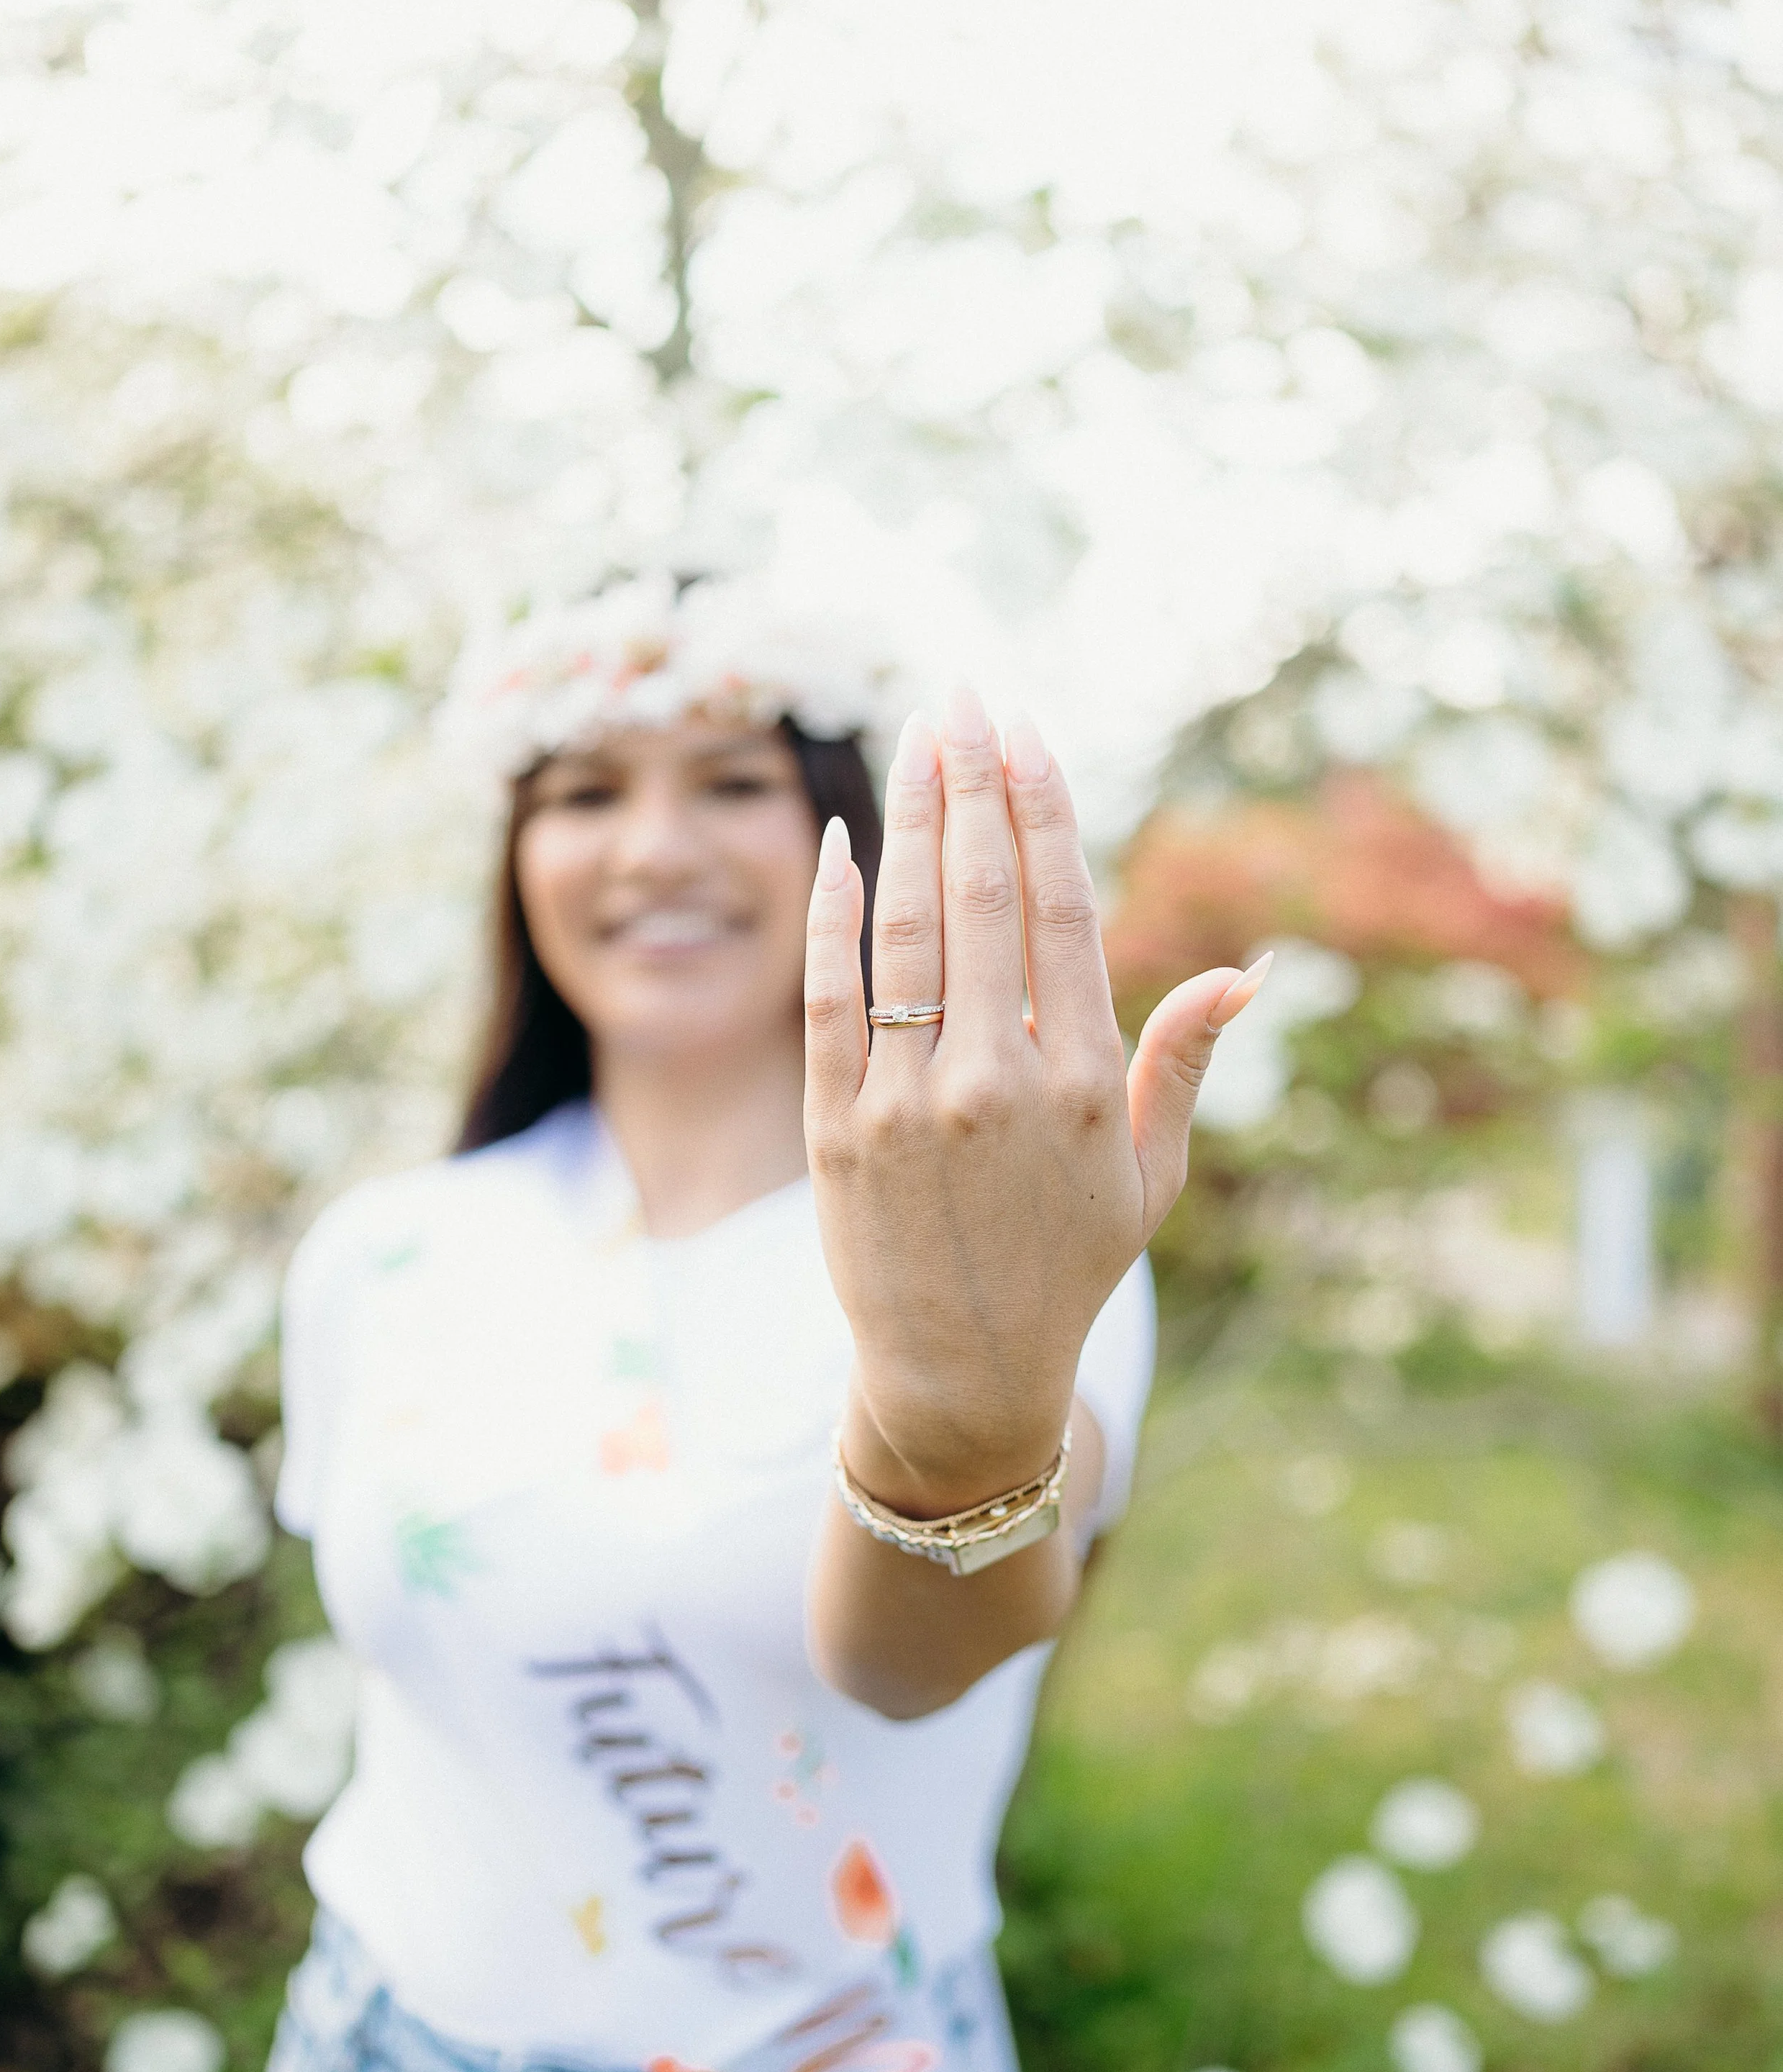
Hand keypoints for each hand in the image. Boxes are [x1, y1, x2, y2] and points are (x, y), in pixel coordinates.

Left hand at [803, 684, 1266, 1517]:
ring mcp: (906, 1103)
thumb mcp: (1149, 1178)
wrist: (959, 1378)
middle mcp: (996, 1081)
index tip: (1027, 729)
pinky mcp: (834, 1128)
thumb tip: (1243, 972)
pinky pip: (827, 998)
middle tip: (962, 693)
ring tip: (914, 737)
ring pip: (908, 931)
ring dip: (912, 820)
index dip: (1044, 807)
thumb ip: (1182, 1064)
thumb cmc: (1067, 1268)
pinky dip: (832, 915)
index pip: (1064, 910)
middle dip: (972, 780)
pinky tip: (839, 841)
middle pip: (985, 896)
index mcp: (1084, 1085)